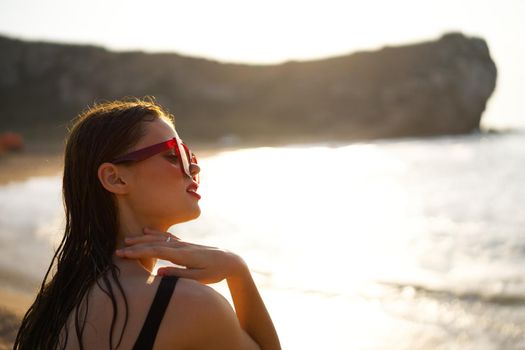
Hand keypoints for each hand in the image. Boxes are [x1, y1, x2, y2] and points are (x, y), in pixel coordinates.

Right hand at [115, 227, 247, 283]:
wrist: (231, 260)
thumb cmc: (216, 272)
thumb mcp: (199, 277)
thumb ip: (179, 275)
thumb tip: (157, 273)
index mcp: (183, 254)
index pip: (156, 251)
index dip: (138, 252)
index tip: (123, 254)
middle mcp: (182, 246)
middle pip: (154, 243)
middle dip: (136, 246)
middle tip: (118, 250)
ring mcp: (184, 244)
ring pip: (159, 238)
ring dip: (143, 238)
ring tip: (128, 239)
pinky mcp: (186, 244)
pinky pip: (167, 237)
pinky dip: (155, 234)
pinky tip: (147, 231)